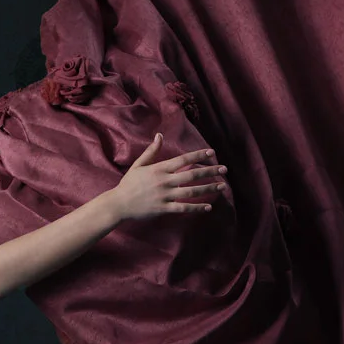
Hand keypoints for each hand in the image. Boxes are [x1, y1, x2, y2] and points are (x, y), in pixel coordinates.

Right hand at [110, 135, 229, 222]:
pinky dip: (197, 208)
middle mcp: (165, 181)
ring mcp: (165, 195)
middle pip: (192, 175)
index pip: (183, 159)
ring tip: (222, 186)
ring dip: (208, 188)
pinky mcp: (164, 208)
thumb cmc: (129, 184)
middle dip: (210, 171)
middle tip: (225, 169)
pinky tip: (209, 206)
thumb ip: (151, 151)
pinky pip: (183, 208)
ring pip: (191, 192)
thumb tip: (159, 135)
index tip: (211, 153)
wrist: (118, 204)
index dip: (198, 155)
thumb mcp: (138, 165)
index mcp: (160, 169)